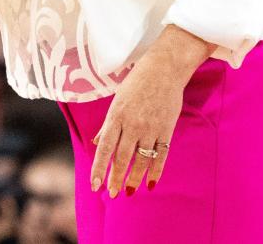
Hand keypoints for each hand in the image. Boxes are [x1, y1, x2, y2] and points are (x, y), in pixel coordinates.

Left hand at [91, 24, 212, 196]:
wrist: (164, 68)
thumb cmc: (136, 83)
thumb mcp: (117, 101)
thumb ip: (108, 125)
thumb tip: (96, 142)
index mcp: (116, 116)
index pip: (105, 148)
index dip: (100, 169)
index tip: (95, 185)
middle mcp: (132, 124)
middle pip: (123, 158)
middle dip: (116, 179)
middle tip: (113, 194)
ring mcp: (151, 128)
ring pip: (141, 160)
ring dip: (135, 178)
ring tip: (130, 191)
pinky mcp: (167, 129)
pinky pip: (161, 155)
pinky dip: (156, 170)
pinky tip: (151, 182)